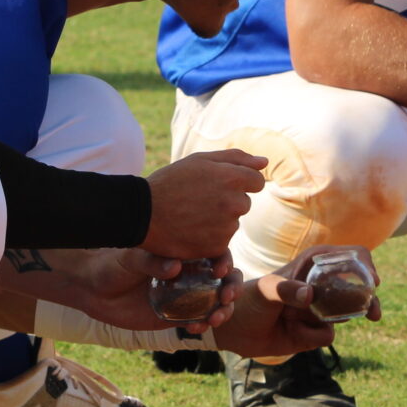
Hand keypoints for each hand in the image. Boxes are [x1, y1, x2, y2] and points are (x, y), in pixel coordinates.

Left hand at [67, 249, 242, 333]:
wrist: (93, 291)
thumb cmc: (112, 265)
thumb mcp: (130, 259)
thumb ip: (151, 262)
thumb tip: (175, 266)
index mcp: (183, 252)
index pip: (214, 253)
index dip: (224, 261)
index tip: (220, 270)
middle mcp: (189, 273)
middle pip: (224, 278)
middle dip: (232, 288)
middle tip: (226, 297)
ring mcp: (184, 295)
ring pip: (216, 302)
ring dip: (223, 310)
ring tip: (215, 318)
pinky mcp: (175, 316)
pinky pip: (197, 321)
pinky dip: (203, 325)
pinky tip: (197, 328)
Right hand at [141, 149, 267, 258]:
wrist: (141, 213)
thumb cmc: (170, 182)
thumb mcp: (200, 161)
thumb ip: (236, 159)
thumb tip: (264, 162)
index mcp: (232, 178)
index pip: (256, 181)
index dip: (239, 181)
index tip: (219, 185)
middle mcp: (234, 203)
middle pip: (244, 203)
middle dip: (228, 201)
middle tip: (199, 200)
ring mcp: (226, 228)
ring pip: (232, 223)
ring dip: (218, 220)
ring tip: (191, 215)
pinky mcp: (217, 247)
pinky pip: (222, 241)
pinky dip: (209, 237)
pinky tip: (190, 230)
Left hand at [212, 247, 382, 357]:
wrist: (235, 329)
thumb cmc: (248, 300)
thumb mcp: (265, 291)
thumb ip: (286, 290)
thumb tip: (310, 295)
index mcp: (313, 264)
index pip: (350, 256)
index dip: (365, 265)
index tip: (372, 281)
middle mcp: (321, 285)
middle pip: (358, 288)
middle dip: (368, 300)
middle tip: (375, 314)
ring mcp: (320, 309)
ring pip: (345, 315)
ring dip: (322, 322)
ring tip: (294, 320)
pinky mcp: (315, 331)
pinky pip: (327, 335)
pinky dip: (311, 336)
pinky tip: (291, 331)